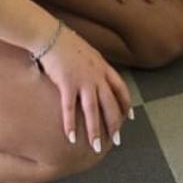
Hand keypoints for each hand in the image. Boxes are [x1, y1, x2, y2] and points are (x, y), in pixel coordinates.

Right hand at [37, 22, 134, 150]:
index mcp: (103, 67)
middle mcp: (97, 75)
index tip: (131, 117)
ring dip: (95, 130)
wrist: (51, 36)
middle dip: (115, 124)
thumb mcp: (89, 53)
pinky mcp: (67, 83)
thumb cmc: (67, 44)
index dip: (127, 104)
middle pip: (110, 103)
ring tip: (95, 146)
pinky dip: (70, 124)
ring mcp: (83, 80)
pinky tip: (71, 137)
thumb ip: (95, 66)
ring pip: (93, 110)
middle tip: (116, 140)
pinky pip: (69, 108)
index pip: (121, 89)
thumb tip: (98, 75)